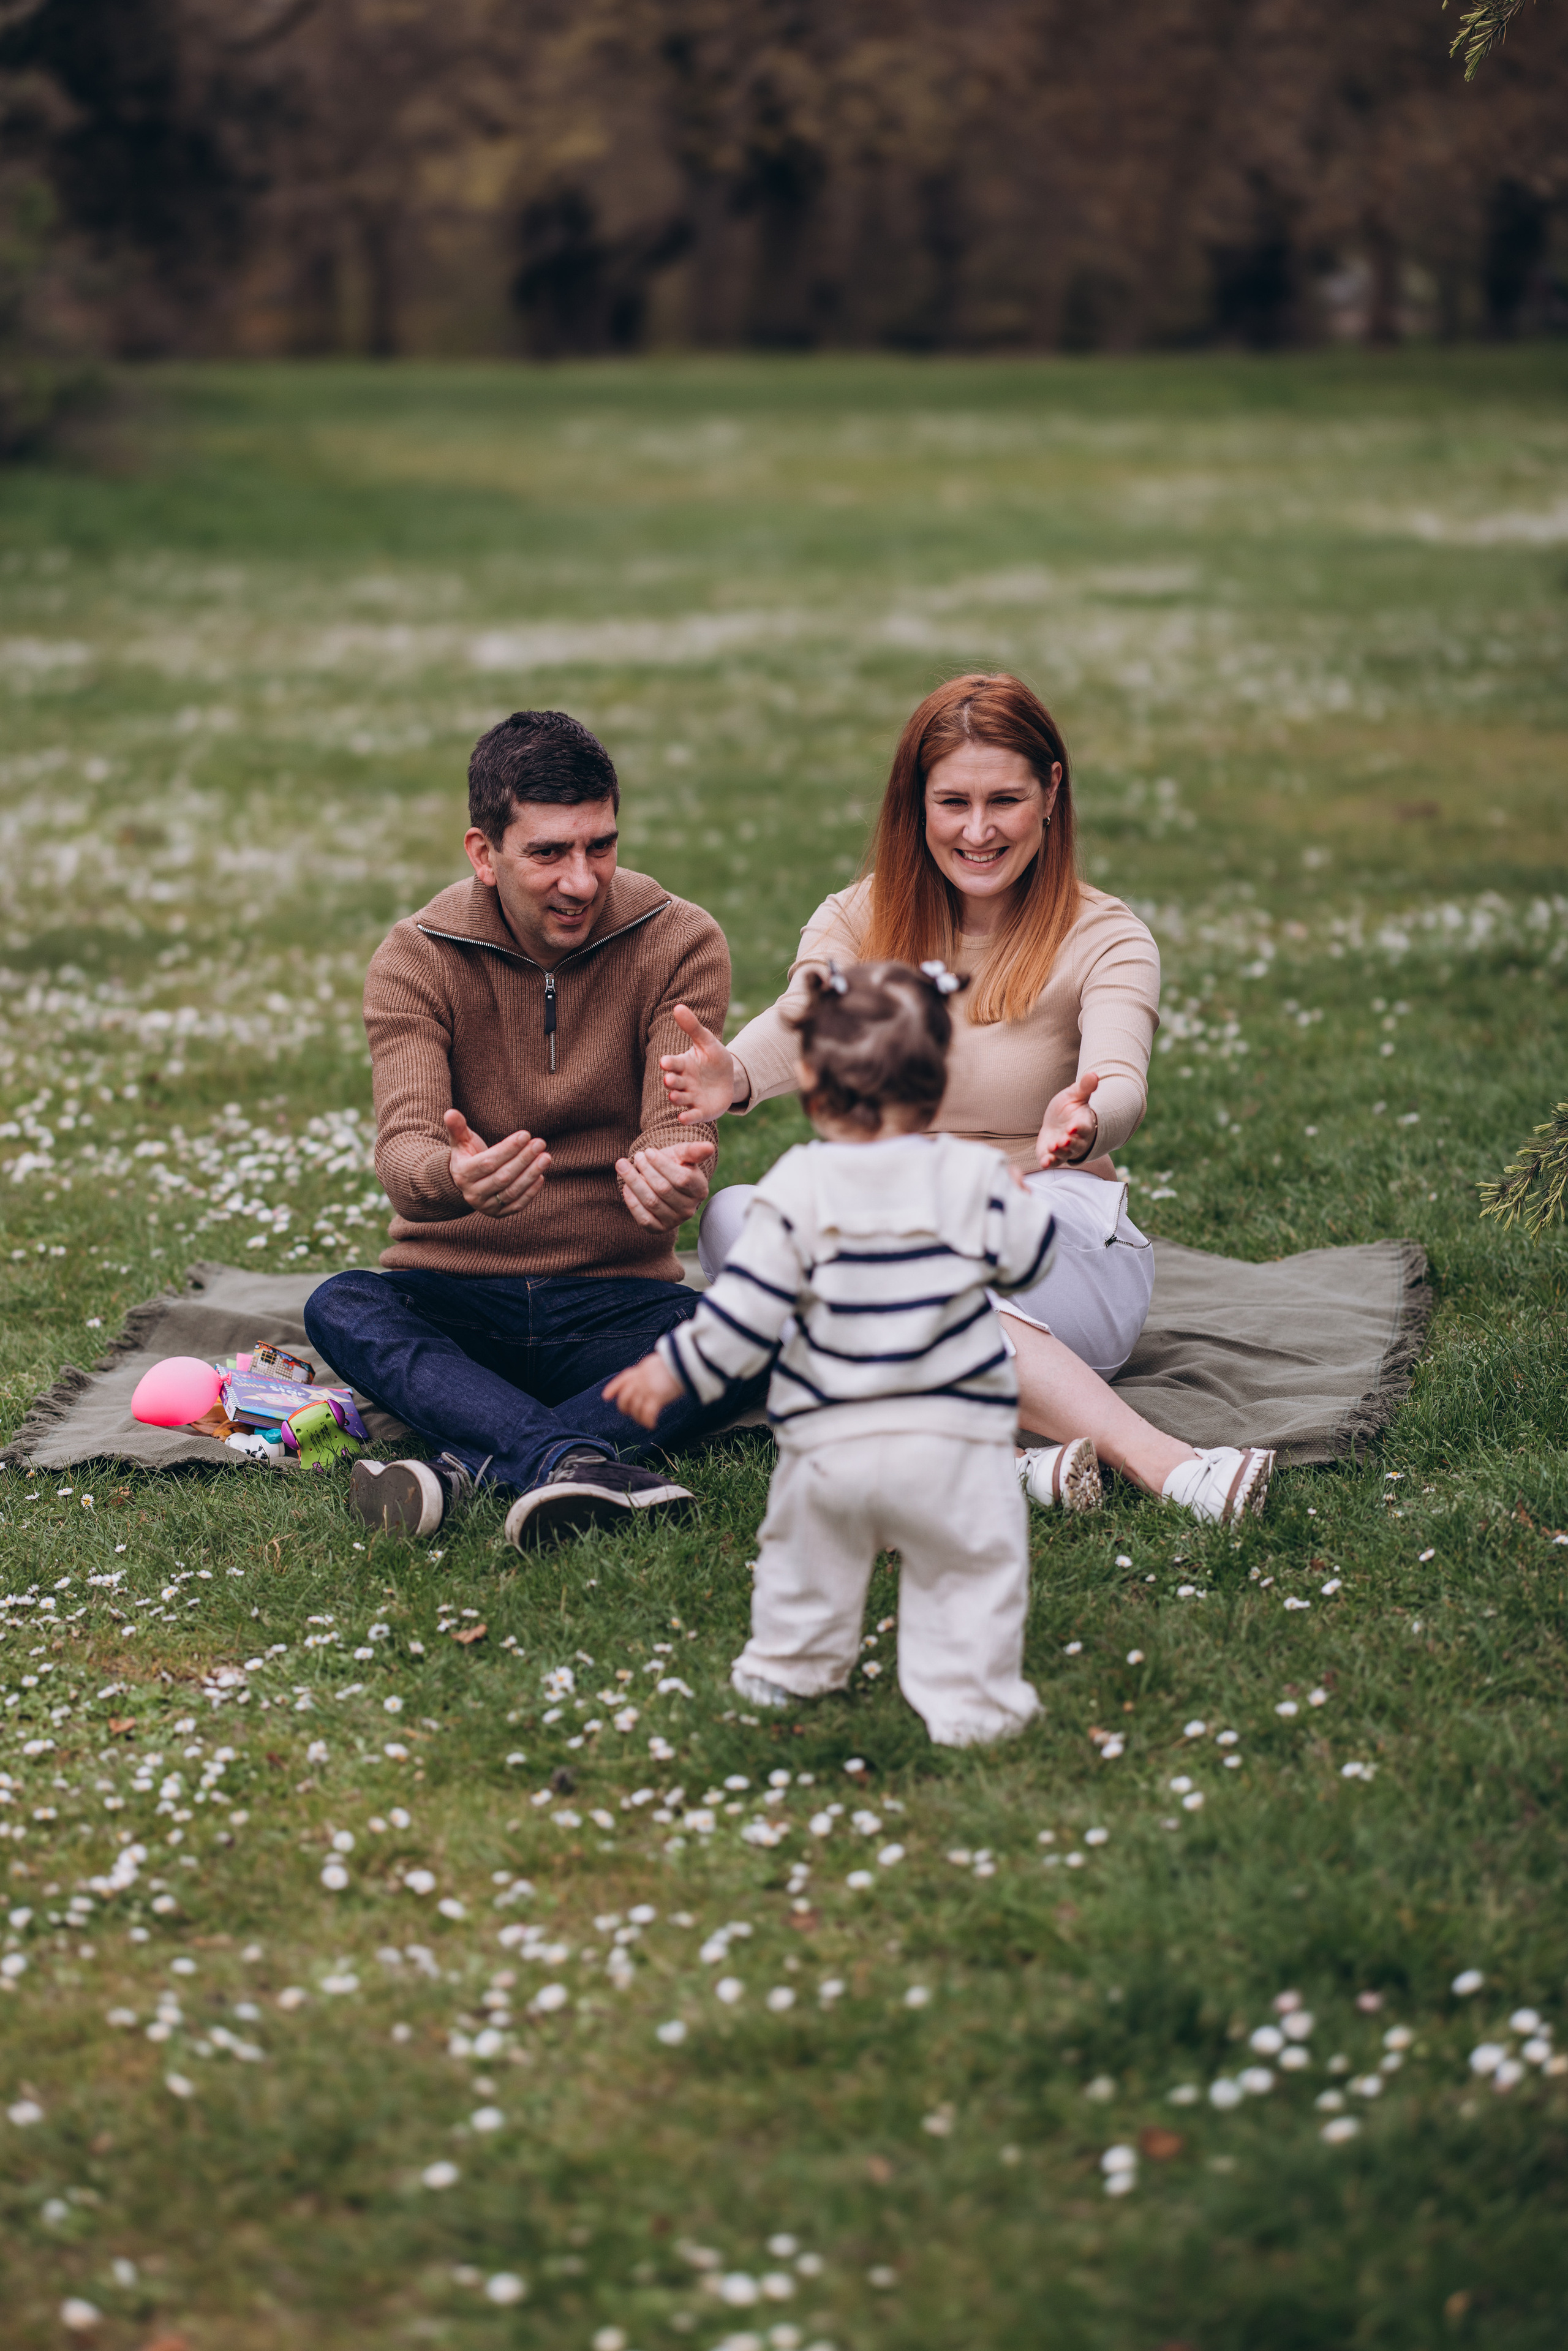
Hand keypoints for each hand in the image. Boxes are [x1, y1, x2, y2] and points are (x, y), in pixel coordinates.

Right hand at [445, 1109, 550, 1216]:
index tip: (526, 1135)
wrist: (466, 1182)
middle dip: (523, 1159)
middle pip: (502, 1177)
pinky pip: (517, 1205)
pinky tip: (541, 1176)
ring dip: (531, 1175)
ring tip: (546, 1157)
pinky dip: (530, 1192)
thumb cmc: (467, 1155)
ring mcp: (486, 1206)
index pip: (488, 1162)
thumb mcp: (460, 1141)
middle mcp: (472, 1193)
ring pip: (511, 1191)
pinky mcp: (498, 1214)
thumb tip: (450, 1112)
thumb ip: (457, 1127)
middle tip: (540, 1143)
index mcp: (463, 1174)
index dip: (508, 1149)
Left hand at [603, 1350, 682, 1428]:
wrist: (683, 1361)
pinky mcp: (657, 1398)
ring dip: (638, 1418)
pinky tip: (652, 1426)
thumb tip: (644, 1376)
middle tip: (629, 1413)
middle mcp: (640, 1381)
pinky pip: (648, 1414)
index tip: (606, 1397)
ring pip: (635, 1409)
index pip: (622, 1380)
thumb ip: (646, 1372)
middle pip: (624, 1398)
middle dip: (624, 1408)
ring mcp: (647, 1390)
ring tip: (644, 1422)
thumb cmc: (674, 1362)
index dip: (612, 1389)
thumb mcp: (655, 1364)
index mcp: (639, 1371)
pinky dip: (649, 1422)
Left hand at [615, 1137, 714, 1231]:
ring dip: (634, 1182)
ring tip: (623, 1166)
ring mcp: (675, 1221)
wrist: (663, 1181)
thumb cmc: (674, 1165)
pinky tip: (626, 1187)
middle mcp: (690, 1209)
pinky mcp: (659, 1229)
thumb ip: (694, 1150)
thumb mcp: (683, 1154)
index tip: (648, 1151)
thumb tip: (709, 1147)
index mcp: (699, 1189)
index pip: (682, 1178)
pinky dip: (632, 1202)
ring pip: (651, 1202)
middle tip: (636, 1157)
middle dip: (646, 1170)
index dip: (662, 1164)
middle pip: (664, 1189)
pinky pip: (644, 1218)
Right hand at [659, 1003, 738, 1122]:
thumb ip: (693, 1028)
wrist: (729, 1081)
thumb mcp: (708, 1042)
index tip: (664, 1062)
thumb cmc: (714, 1059)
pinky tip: (683, 1118)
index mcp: (683, 1065)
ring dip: (676, 1098)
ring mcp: (690, 1098)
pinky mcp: (699, 1111)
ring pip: (680, 1099)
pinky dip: (687, 1117)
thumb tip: (678, 1006)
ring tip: (674, 1096)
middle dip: (671, 1081)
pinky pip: (691, 1115)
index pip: (674, 1064)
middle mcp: (683, 1082)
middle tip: (669, 1080)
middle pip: (674, 1082)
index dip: (669, 1063)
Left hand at [1036, 1072, 1099, 1169]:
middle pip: (1077, 1144)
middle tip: (1064, 1139)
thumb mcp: (1075, 1095)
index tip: (1073, 1126)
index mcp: (1082, 1124)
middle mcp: (1076, 1140)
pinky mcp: (1053, 1156)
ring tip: (1053, 1147)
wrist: (1057, 1122)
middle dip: (1071, 1143)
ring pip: (1065, 1154)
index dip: (1079, 1128)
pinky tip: (1044, 1162)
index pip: (1084, 1127)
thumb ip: (1084, 1087)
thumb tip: (1094, 1074)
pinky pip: (1053, 1162)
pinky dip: (1049, 1163)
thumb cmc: (1069, 1108)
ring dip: (1059, 1152)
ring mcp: (1065, 1150)